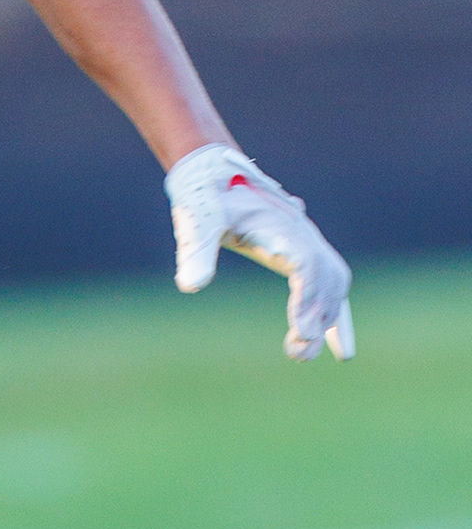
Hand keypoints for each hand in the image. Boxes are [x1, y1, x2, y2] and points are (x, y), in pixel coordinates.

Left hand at [165, 142, 353, 361]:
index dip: (307, 297)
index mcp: (279, 225)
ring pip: (333, 282)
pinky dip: (334, 314)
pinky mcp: (302, 252)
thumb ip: (196, 253)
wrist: (213, 175)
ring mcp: (306, 241)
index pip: (306, 264)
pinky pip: (328, 283)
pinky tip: (338, 349)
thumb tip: (190, 285)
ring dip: (326, 318)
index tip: (301, 330)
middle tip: (297, 350)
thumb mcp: (197, 224)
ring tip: (300, 352)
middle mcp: (301, 232)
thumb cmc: (205, 199)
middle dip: (319, 315)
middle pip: (327, 276)